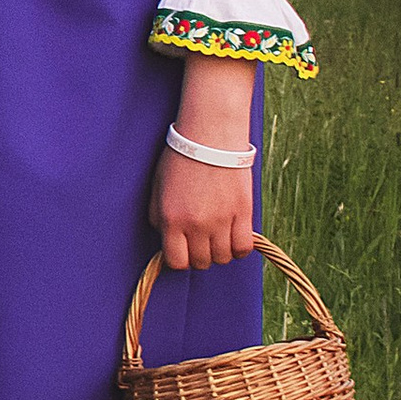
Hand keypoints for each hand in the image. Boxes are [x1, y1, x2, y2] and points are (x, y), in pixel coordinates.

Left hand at [149, 57, 257, 268]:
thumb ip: (158, 218)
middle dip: (199, 255)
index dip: (179, 259)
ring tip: (217, 236)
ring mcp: (221, 221)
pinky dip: (239, 248)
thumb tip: (166, 240)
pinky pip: (243, 248)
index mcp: (171, 219)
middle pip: (201, 263)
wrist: (210, 136)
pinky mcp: (243, 213)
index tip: (183, 250)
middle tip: (201, 240)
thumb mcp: (157, 188)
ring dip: (219, 251)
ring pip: (222, 258)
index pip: (176, 262)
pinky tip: (233, 237)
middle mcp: (196, 225)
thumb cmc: (180, 159)